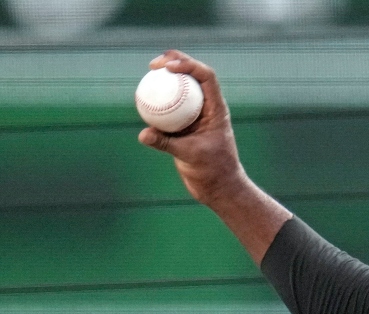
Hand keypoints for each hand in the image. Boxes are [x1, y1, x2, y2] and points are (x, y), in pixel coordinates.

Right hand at [137, 50, 248, 205]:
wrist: (218, 187)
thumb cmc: (213, 171)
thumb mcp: (190, 156)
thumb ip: (167, 144)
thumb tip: (144, 135)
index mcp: (216, 109)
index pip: (206, 77)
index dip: (189, 65)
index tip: (168, 67)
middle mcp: (207, 109)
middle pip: (192, 77)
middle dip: (175, 63)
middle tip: (153, 64)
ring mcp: (196, 116)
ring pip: (181, 90)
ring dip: (166, 80)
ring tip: (148, 74)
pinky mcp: (184, 127)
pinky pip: (169, 109)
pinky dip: (158, 102)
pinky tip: (142, 100)